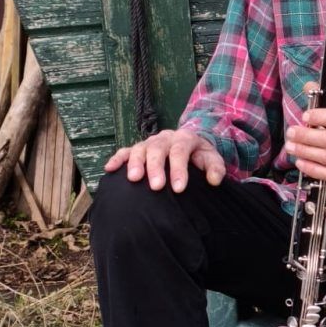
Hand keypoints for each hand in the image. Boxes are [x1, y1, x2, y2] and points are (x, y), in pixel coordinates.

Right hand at [103, 128, 225, 191]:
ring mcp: (150, 142)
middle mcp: (165, 138)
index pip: (180, 152)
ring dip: (135, 163)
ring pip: (140, 148)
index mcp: (185, 138)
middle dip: (156, 168)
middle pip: (158, 149)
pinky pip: (125, 150)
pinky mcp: (139, 148)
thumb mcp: (212, 158)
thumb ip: (216, 168)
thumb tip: (214, 180)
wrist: (190, 142)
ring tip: (133, 179)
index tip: (179, 189)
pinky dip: (117, 158)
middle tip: (156, 187)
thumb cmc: (200, 155)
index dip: (179, 170)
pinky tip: (109, 169)